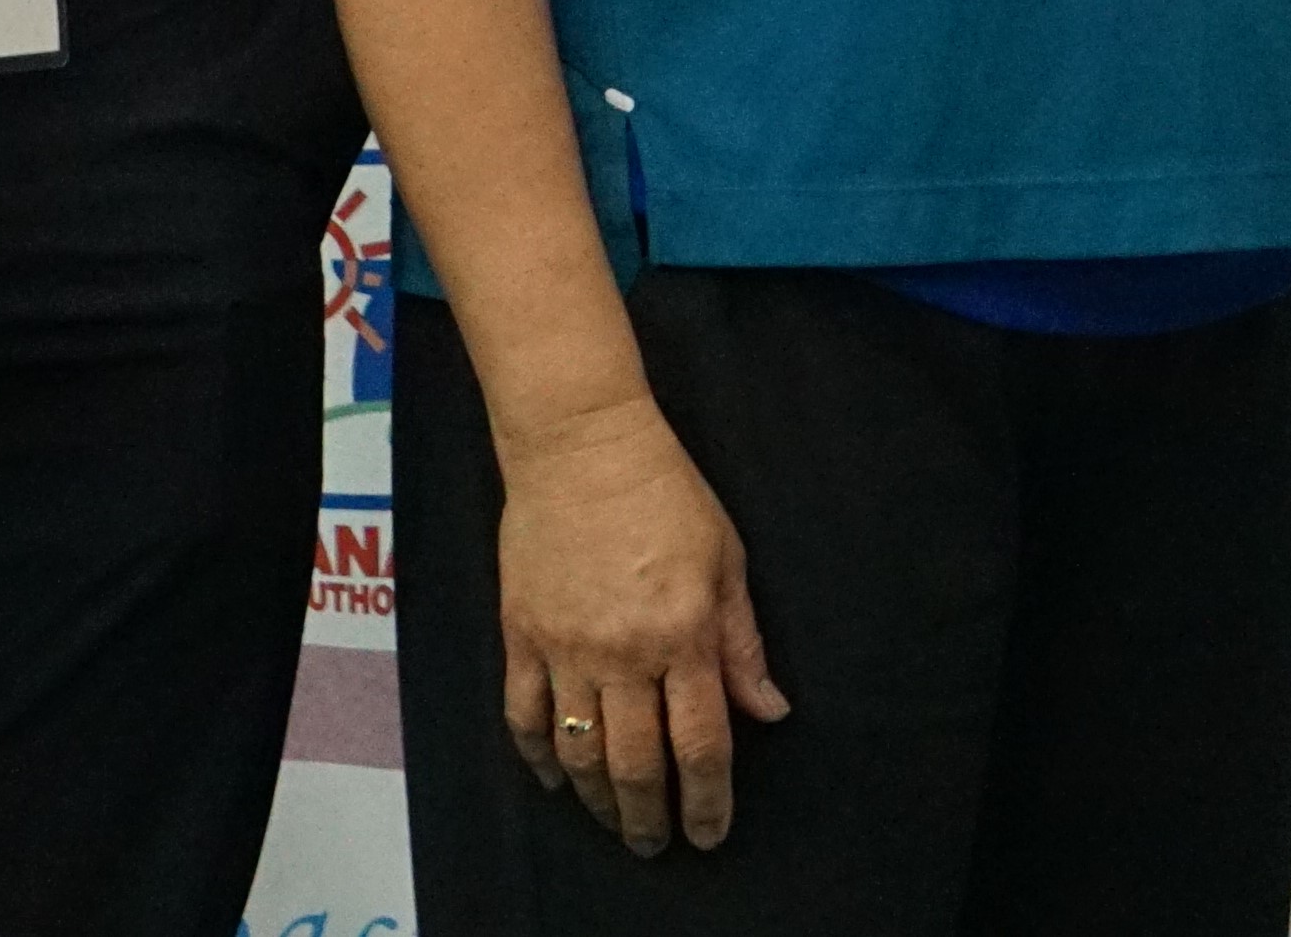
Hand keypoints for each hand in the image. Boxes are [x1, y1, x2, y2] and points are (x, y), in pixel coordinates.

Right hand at [498, 392, 790, 850]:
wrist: (582, 445)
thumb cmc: (667, 494)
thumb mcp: (727, 561)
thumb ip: (743, 644)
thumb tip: (769, 711)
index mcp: (685, 634)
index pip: (702, 742)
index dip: (708, 799)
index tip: (710, 832)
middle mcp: (624, 653)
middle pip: (636, 764)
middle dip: (650, 818)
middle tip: (657, 845)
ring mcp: (566, 648)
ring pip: (579, 753)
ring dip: (597, 802)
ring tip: (613, 823)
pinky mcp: (521, 635)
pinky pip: (524, 717)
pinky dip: (539, 758)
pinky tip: (556, 778)